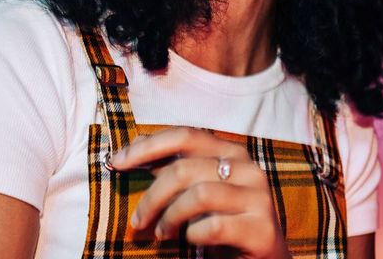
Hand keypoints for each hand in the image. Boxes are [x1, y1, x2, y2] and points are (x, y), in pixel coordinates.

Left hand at [108, 127, 289, 258]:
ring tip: (161, 234)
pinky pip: (213, 227)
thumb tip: (137, 144)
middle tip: (138, 221)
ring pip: (198, 196)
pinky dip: (193, 235)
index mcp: (232, 152)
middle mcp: (248, 168)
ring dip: (170, 218)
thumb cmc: (226, 221)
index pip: (185, 135)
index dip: (147, 146)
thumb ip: (174, 167)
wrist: (266, 257)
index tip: (116, 161)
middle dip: (152, 197)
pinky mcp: (261, 228)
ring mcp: (258, 197)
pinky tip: (191, 240)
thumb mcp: (198, 190)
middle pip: (185, 169)